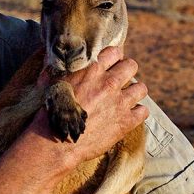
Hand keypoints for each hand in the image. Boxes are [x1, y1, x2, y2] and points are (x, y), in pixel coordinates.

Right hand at [30, 46, 149, 166]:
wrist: (56, 142)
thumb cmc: (50, 111)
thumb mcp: (50, 81)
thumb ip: (58, 65)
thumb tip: (55, 55)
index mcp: (92, 69)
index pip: (115, 51)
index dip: (113, 58)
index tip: (109, 66)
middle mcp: (108, 83)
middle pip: (131, 65)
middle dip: (126, 71)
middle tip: (118, 81)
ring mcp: (119, 103)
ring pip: (141, 88)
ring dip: (134, 91)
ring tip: (125, 98)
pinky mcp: (125, 122)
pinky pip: (143, 111)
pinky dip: (137, 113)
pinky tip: (128, 115)